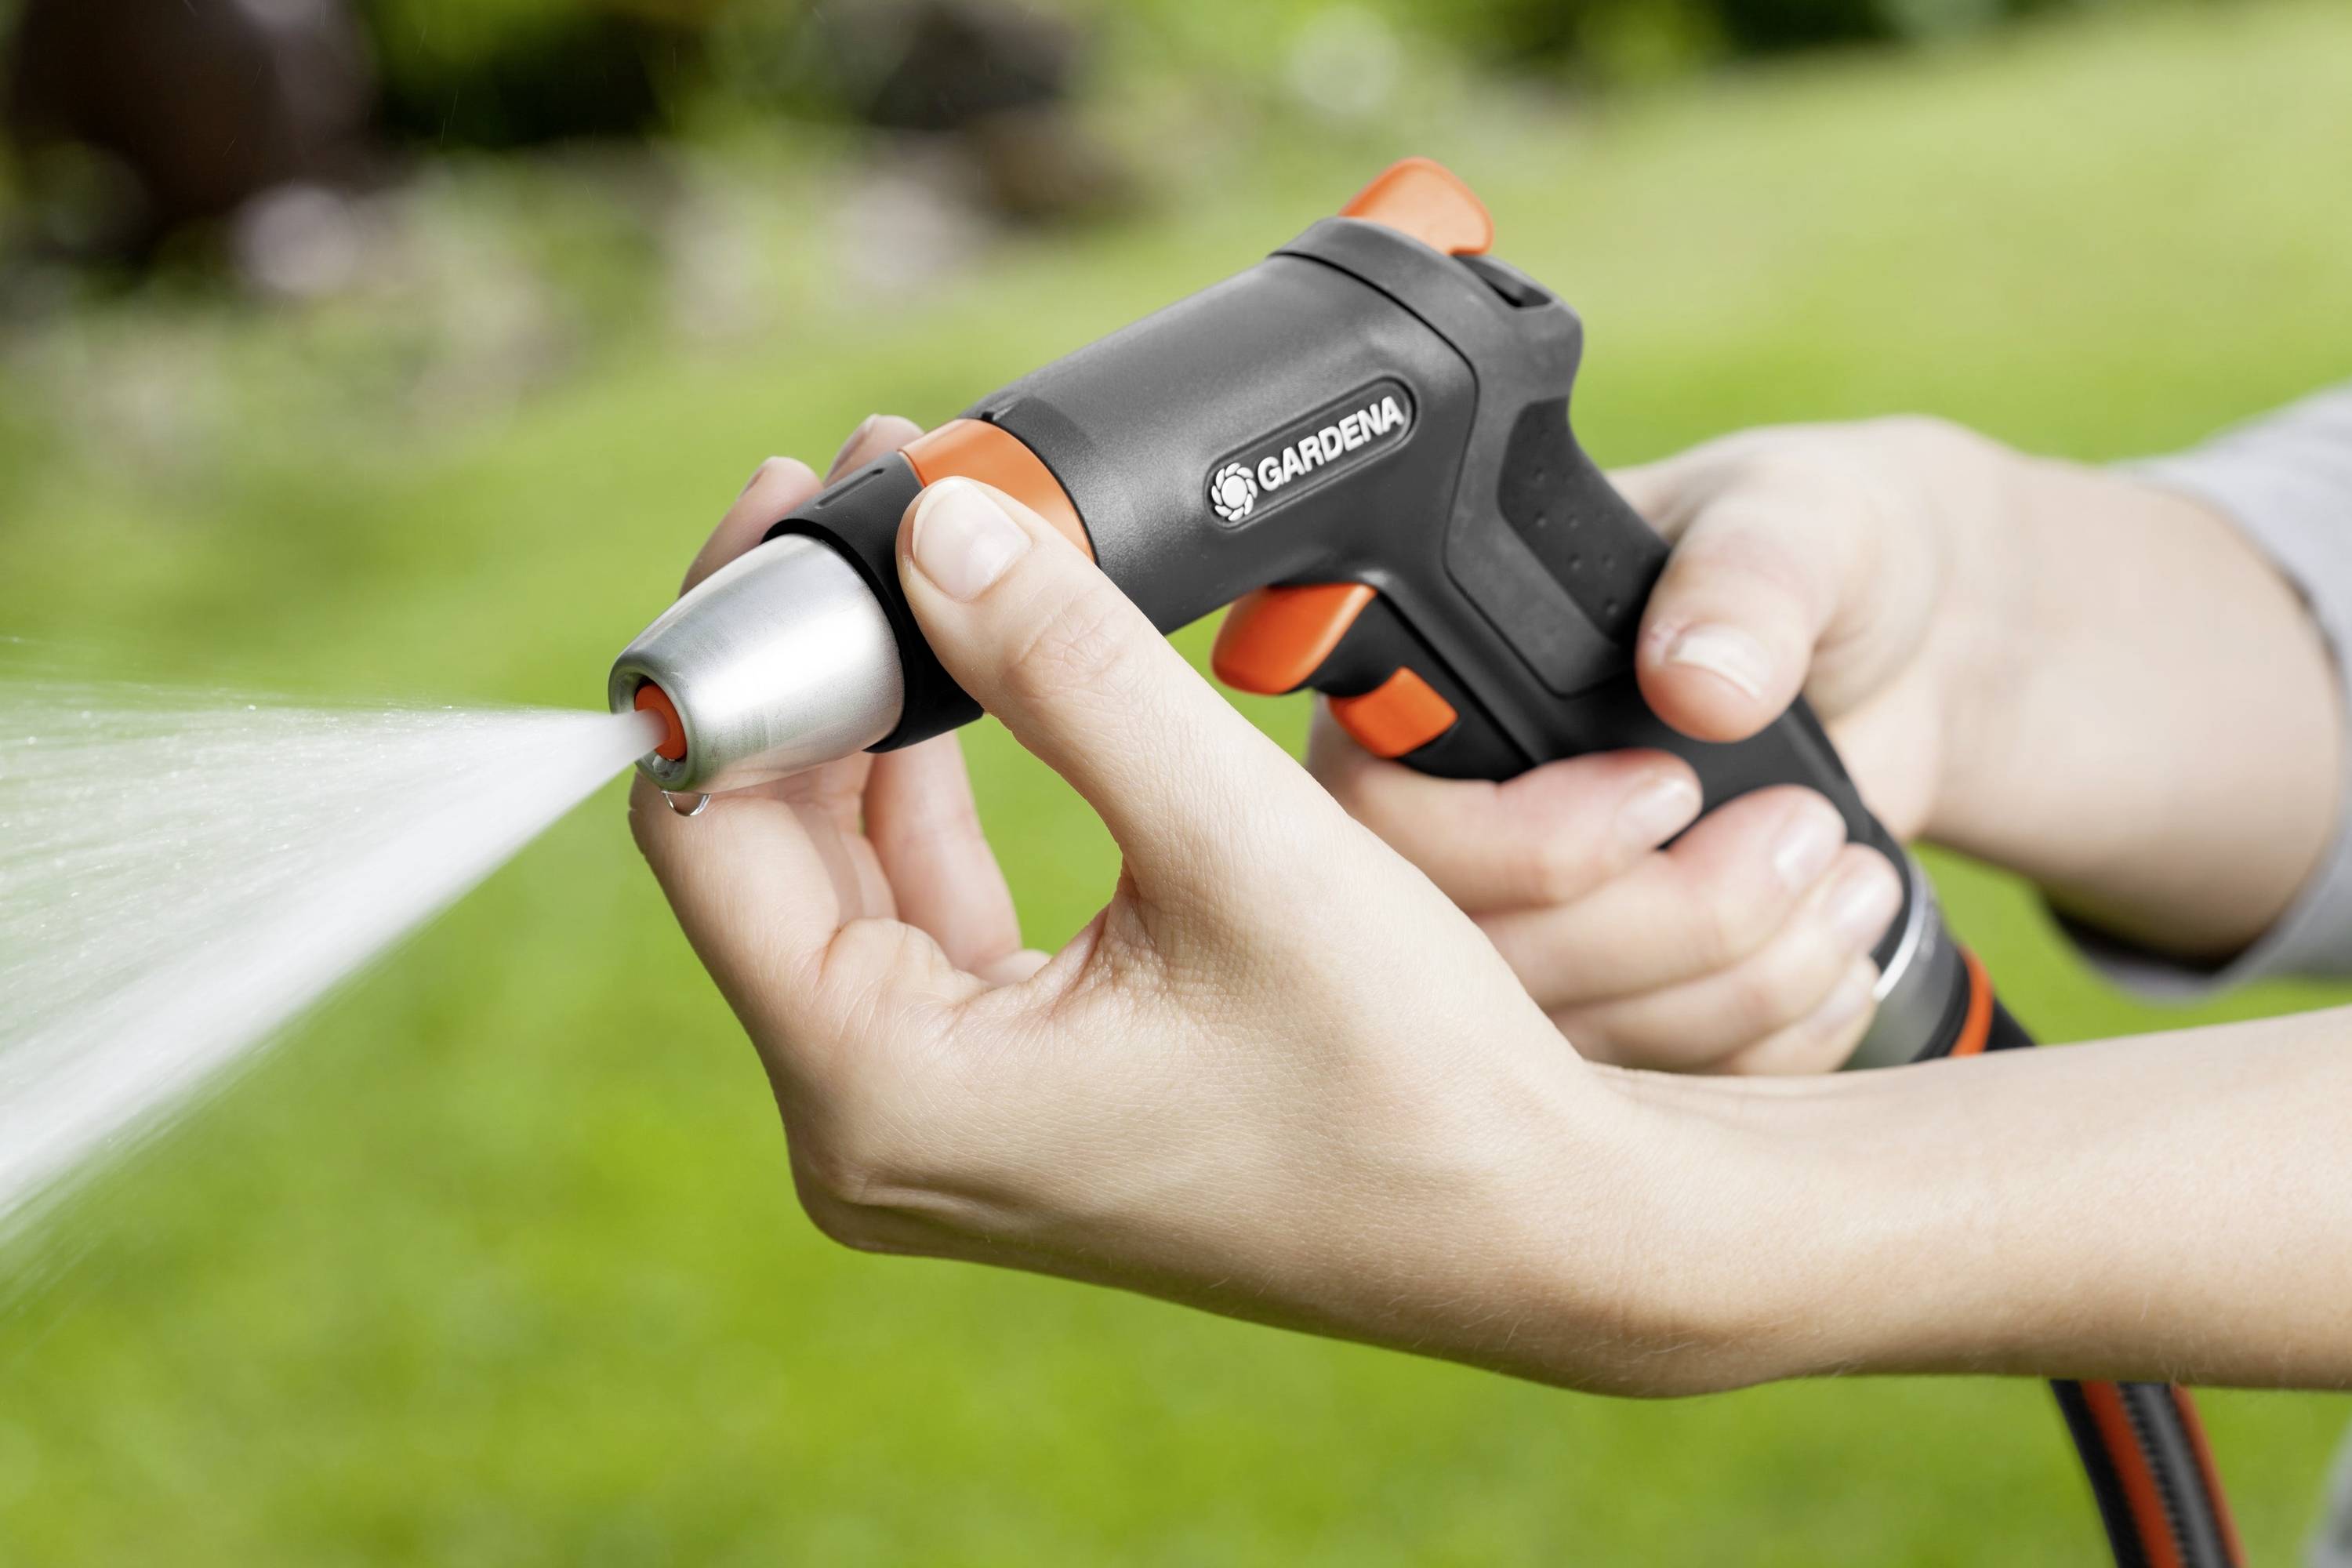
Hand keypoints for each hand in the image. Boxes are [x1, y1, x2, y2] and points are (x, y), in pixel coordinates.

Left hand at [629, 418, 1762, 1394]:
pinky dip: (928, 805)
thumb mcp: (1237, 844)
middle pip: (755, 851)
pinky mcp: (990, 1109)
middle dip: (816, 660)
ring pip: (831, 882)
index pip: (707, 834)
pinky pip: (910, 928)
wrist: (1526, 1228)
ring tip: (936, 561)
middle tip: (882, 490)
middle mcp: (868, 1132)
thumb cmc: (1409, 1080)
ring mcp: (926, 1131)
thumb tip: (938, 522)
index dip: (742, 644)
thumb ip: (1069, 672)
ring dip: (872, 720)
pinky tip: (963, 695)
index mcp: (883, 1093)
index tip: (802, 498)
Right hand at [1316, 417, 2339, 1072]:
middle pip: (1473, 962)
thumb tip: (1696, 676)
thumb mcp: (1797, 519)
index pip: (1375, 823)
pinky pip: (1659, 1093)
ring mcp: (1514, 945)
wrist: (1899, 660)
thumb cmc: (1812, 557)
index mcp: (1425, 692)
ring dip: (1736, 979)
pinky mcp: (1604, 1018)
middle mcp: (1439, 836)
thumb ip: (1746, 572)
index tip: (1668, 793)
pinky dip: (1769, 1041)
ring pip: (1568, 1047)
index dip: (1514, 843)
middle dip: (1665, 921)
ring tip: (1846, 875)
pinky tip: (1839, 958)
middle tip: (1801, 832)